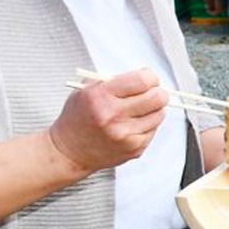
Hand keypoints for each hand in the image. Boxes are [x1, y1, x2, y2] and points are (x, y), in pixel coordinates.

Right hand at [49, 68, 167, 172]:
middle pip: (157, 98)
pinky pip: (153, 129)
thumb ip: (115, 80)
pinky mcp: (134, 149)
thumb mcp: (87, 90)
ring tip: (138, 110)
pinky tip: (131, 125)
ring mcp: (125, 135)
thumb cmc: (79, 116)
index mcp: (101, 96)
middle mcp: (113, 116)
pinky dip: (147, 125)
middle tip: (152, 92)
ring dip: (153, 109)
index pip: (142, 80)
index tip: (148, 79)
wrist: (69, 151)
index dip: (150, 77)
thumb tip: (148, 77)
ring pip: (159, 114)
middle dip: (158, 92)